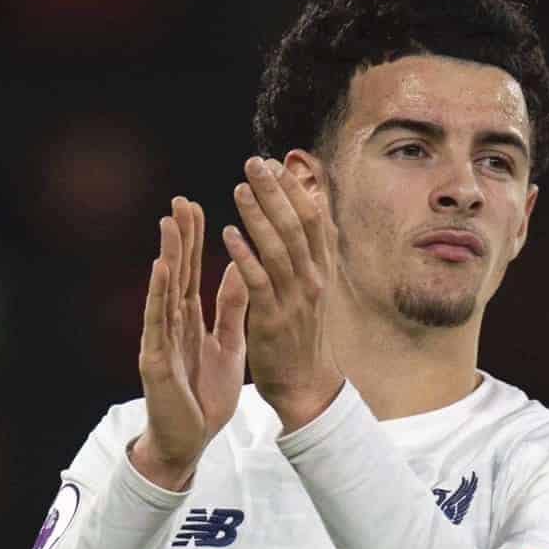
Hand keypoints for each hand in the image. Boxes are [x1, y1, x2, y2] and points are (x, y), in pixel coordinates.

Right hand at [131, 197, 248, 489]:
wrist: (189, 441)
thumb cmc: (204, 396)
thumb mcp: (227, 345)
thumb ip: (232, 308)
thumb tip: (242, 268)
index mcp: (190, 321)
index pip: (192, 272)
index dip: (195, 241)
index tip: (197, 207)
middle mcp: (171, 324)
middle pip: (176, 273)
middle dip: (179, 237)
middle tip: (180, 201)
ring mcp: (161, 340)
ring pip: (164, 291)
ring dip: (167, 256)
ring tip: (169, 223)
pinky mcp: (156, 360)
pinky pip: (158, 323)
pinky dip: (159, 295)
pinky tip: (162, 269)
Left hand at [222, 156, 343, 432]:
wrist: (307, 386)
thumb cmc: (303, 337)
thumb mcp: (313, 291)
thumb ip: (308, 256)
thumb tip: (304, 220)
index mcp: (321, 271)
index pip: (313, 220)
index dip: (296, 189)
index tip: (277, 163)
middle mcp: (313, 280)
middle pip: (296, 226)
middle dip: (276, 192)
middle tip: (255, 163)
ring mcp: (295, 300)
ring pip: (278, 249)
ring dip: (258, 216)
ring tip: (240, 189)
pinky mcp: (273, 319)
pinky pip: (258, 282)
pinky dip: (244, 256)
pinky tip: (228, 234)